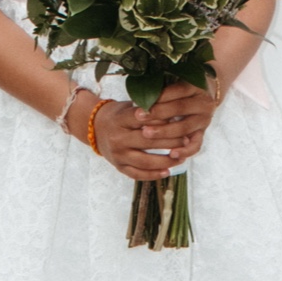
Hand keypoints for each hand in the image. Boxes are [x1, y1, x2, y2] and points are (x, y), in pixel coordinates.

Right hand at [77, 82, 216, 180]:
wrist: (95, 127)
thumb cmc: (119, 114)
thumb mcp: (129, 106)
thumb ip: (147, 109)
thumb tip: (173, 111)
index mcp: (121, 119)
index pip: (143, 119)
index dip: (161, 121)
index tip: (179, 121)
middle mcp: (118, 137)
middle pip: (147, 141)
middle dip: (169, 141)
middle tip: (186, 140)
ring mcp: (118, 154)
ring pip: (145, 161)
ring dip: (165, 160)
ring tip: (180, 158)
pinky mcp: (118, 167)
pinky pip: (137, 174)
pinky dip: (153, 174)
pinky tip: (167, 172)